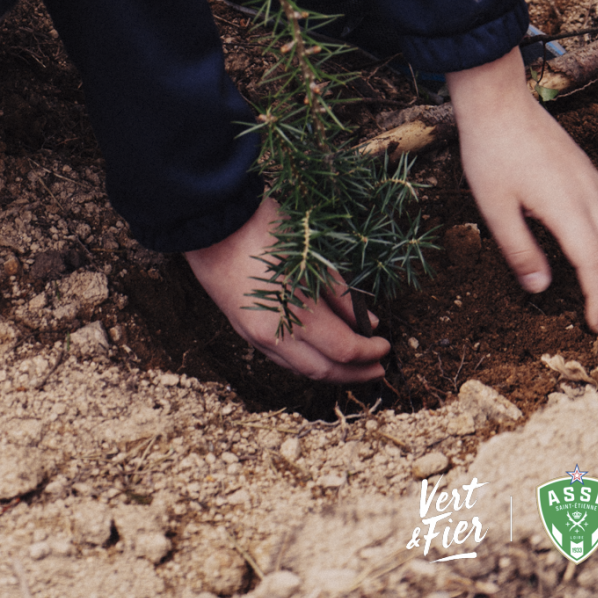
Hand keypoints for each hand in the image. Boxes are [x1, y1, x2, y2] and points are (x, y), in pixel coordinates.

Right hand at [185, 195, 390, 382]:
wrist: (211, 224)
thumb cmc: (264, 228)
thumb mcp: (311, 255)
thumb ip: (340, 293)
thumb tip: (368, 321)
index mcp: (296, 311)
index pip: (344, 349)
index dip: (369, 352)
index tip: (386, 345)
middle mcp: (275, 334)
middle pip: (325, 370)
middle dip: (356, 373)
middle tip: (378, 368)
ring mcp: (256, 336)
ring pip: (302, 370)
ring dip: (332, 372)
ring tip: (353, 365)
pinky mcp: (244, 332)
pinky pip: (282, 360)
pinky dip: (307, 363)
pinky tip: (320, 353)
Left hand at [447, 46, 597, 332]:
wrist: (498, 101)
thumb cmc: (490, 152)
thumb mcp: (494, 206)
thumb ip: (519, 250)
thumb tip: (541, 289)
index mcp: (566, 208)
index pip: (595, 265)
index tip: (597, 326)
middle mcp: (589, 196)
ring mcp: (592, 182)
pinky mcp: (588, 173)